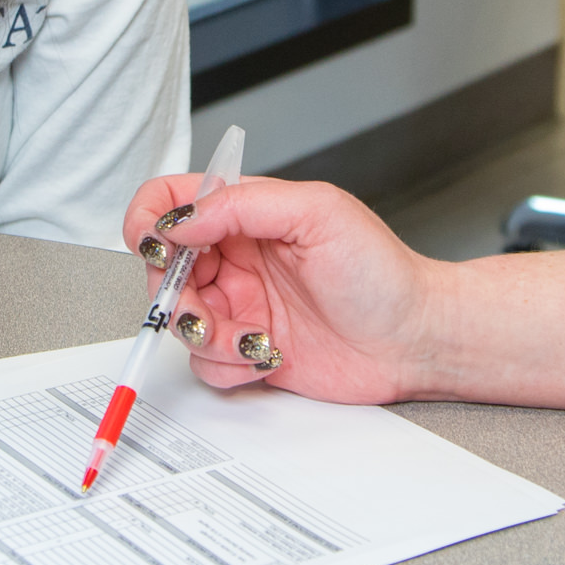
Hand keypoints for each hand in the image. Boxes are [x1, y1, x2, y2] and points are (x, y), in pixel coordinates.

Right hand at [118, 174, 444, 402]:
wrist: (416, 339)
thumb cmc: (383, 272)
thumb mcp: (317, 213)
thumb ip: (242, 205)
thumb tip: (180, 218)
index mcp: (248, 215)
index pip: (172, 201)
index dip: (148, 219)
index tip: (156, 244)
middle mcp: (237, 258)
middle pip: (162, 268)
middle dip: (175, 292)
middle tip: (205, 304)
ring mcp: (240, 305)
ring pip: (179, 320)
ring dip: (206, 335)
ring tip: (252, 337)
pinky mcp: (248, 349)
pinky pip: (205, 363)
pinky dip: (227, 364)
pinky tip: (268, 354)